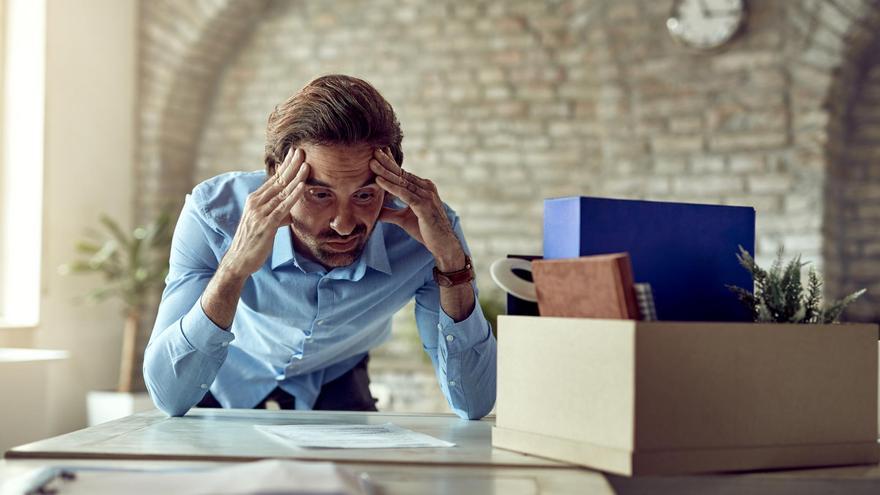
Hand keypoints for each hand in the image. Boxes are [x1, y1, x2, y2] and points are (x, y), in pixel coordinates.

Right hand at [220, 147, 308, 278]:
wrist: (238, 261)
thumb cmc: (253, 243)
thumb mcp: (265, 225)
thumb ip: (277, 216)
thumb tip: (289, 214)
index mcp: (255, 200)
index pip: (273, 179)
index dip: (285, 166)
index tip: (295, 154)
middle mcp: (255, 203)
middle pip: (277, 181)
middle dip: (291, 165)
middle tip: (302, 151)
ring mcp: (260, 213)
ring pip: (281, 192)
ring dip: (295, 177)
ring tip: (306, 164)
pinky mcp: (265, 224)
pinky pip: (282, 207)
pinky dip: (293, 196)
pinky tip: (302, 186)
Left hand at [370, 148, 465, 269]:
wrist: (443, 245)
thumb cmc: (426, 231)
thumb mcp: (404, 219)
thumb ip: (391, 212)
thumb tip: (376, 211)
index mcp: (423, 188)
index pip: (404, 173)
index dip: (391, 163)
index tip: (378, 153)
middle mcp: (426, 188)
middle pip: (402, 173)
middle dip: (387, 162)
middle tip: (373, 151)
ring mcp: (426, 196)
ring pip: (402, 181)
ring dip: (385, 172)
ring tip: (372, 163)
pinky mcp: (424, 206)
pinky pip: (404, 194)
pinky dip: (390, 187)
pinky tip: (379, 181)